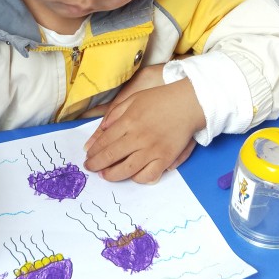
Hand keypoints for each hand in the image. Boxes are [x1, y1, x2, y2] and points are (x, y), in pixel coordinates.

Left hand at [83, 79, 203, 183]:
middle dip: (96, 165)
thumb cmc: (161, 99)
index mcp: (128, 122)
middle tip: (90, 168)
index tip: (88, 156)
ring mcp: (152, 150)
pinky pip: (148, 175)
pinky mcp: (165, 159)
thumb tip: (101, 130)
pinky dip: (138, 178)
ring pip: (126, 170)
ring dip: (112, 175)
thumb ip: (116, 114)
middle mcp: (138, 138)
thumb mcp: (134, 99)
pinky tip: (132, 175)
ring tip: (105, 175)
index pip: (104, 142)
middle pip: (110, 157)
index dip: (93, 152)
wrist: (189, 103)